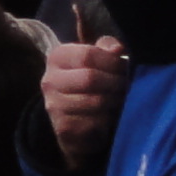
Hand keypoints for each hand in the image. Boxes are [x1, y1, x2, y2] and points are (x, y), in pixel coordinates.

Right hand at [44, 35, 131, 175]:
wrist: (76, 123)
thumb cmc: (91, 85)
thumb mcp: (98, 61)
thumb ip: (106, 48)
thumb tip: (117, 48)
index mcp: (57, 57)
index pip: (87, 54)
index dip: (112, 61)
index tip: (124, 67)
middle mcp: (49, 80)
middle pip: (90, 78)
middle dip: (115, 82)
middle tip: (126, 85)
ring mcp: (54, 104)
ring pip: (95, 101)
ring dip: (115, 101)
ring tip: (121, 99)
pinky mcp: (63, 127)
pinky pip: (95, 122)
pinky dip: (108, 119)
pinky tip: (110, 115)